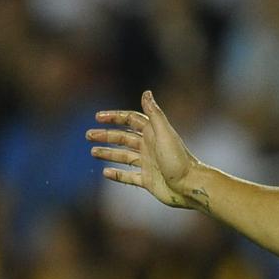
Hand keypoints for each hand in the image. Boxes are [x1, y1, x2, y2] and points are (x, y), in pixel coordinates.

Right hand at [87, 90, 203, 208]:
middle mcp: (149, 147)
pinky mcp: (148, 181)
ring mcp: (148, 164)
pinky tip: (105, 173)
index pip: (130, 120)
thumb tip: (146, 92)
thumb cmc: (178, 159)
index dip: (115, 117)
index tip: (97, 117)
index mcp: (153, 133)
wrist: (190, 186)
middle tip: (88, 135)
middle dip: (106, 135)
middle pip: (123, 138)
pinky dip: (117, 174)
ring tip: (93, 152)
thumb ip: (154, 114)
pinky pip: (129, 176)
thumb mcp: (165, 133)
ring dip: (108, 153)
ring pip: (123, 156)